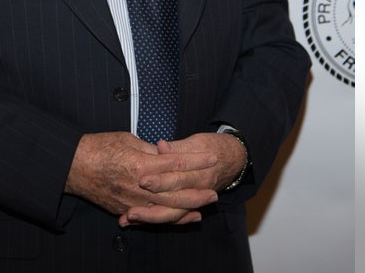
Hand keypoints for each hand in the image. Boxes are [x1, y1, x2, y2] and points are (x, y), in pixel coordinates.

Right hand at [65, 132, 218, 224]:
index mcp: (140, 164)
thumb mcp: (127, 140)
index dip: (196, 161)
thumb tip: (168, 154)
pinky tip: (185, 217)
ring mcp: (132, 202)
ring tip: (205, 205)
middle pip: (176, 192)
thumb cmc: (98, 147)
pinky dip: (171, 219)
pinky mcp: (125, 210)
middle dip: (197, 191)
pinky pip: (152, 218)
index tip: (211, 158)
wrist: (73, 165)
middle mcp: (139, 187)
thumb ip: (150, 150)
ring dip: (189, 208)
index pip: (176, 163)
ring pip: (167, 209)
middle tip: (215, 191)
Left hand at [118, 133, 246, 225]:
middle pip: (172, 201)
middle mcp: (197, 190)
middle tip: (131, 209)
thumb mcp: (198, 142)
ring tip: (129, 217)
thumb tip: (161, 146)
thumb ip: (177, 147)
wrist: (235, 159)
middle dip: (150, 207)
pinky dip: (156, 220)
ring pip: (172, 214)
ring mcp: (194, 200)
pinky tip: (139, 222)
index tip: (142, 180)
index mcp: (200, 172)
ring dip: (150, 218)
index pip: (177, 177)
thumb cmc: (214, 146)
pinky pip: (173, 216)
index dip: (159, 180)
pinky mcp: (189, 204)